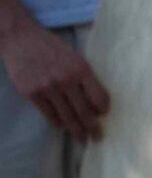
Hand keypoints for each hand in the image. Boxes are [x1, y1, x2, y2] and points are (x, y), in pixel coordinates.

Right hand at [0, 21, 108, 141]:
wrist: (20, 39)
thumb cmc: (51, 47)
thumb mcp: (75, 56)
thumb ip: (84, 76)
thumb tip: (95, 100)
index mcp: (81, 69)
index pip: (99, 97)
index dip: (103, 109)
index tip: (104, 116)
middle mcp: (66, 80)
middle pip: (84, 111)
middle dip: (92, 127)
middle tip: (97, 137)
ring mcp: (47, 88)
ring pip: (67, 116)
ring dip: (76, 130)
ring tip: (82, 138)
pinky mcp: (31, 93)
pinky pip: (48, 114)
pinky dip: (57, 122)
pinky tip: (62, 127)